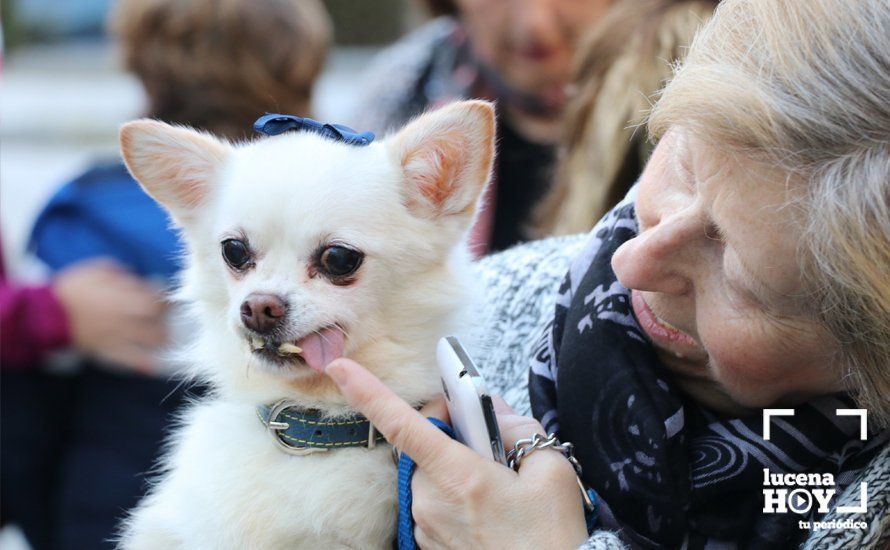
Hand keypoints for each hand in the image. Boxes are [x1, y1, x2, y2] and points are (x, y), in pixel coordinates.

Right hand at [53, 259, 168, 373]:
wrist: (47, 314)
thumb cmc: (73, 288)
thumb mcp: (98, 270)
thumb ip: (121, 273)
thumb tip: (136, 277)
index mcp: (123, 296)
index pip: (156, 299)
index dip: (165, 299)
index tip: (167, 298)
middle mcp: (125, 317)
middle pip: (158, 320)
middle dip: (165, 319)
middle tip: (166, 318)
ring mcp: (118, 335)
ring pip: (150, 341)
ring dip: (161, 339)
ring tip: (164, 338)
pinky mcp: (108, 351)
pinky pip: (130, 360)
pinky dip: (144, 365)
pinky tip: (154, 367)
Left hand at [325, 358, 588, 548]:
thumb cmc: (550, 537)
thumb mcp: (551, 470)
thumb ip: (518, 429)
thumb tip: (494, 411)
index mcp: (457, 476)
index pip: (401, 423)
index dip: (367, 391)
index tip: (340, 368)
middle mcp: (430, 500)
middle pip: (427, 443)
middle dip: (456, 434)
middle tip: (496, 447)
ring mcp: (426, 524)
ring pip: (433, 473)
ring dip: (458, 467)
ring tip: (500, 489)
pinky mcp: (429, 543)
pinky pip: (436, 502)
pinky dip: (458, 495)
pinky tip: (490, 510)